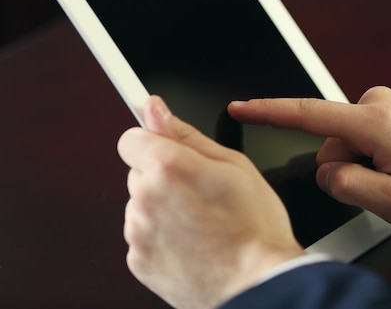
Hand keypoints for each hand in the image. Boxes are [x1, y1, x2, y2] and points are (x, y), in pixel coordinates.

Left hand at [118, 96, 303, 308]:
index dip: (154, 143)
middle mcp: (145, 197)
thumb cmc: (254, 226)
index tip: (169, 152)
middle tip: (201, 193)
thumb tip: (155, 109)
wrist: (257, 282)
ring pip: (141, 205)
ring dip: (162, 208)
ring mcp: (138, 232)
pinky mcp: (138, 261)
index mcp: (168, 167)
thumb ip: (186, 134)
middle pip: (139, 172)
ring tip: (201, 223)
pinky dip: (161, 237)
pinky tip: (192, 243)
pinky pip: (142, 236)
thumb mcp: (234, 165)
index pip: (131, 138)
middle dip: (163, 177)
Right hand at [228, 86, 390, 230]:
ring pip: (347, 141)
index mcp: (374, 123)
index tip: (240, 107)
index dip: (268, 111)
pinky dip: (371, 155)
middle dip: (345, 169)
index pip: (307, 114)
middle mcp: (376, 103)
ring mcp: (386, 104)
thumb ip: (352, 187)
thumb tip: (327, 173)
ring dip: (362, 164)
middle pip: (331, 141)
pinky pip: (363, 135)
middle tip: (384, 186)